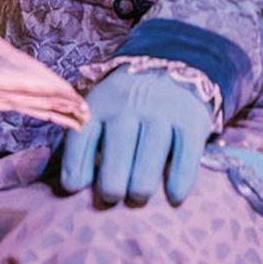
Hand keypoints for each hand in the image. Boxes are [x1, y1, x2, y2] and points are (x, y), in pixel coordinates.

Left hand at [59, 67, 211, 204]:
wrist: (174, 66)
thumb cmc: (129, 103)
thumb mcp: (102, 107)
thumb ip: (86, 139)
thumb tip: (71, 184)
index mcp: (101, 103)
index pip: (81, 140)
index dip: (75, 170)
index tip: (75, 188)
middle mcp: (129, 106)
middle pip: (115, 162)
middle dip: (111, 189)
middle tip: (113, 196)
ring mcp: (161, 112)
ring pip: (147, 166)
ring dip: (140, 191)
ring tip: (137, 197)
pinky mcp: (191, 120)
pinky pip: (184, 160)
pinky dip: (178, 183)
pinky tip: (173, 196)